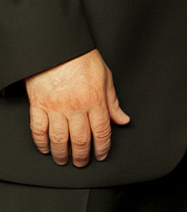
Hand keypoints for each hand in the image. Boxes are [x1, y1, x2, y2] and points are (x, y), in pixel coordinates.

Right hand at [24, 49, 130, 166]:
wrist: (58, 49)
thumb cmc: (82, 60)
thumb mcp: (106, 78)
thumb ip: (113, 102)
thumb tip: (123, 119)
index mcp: (95, 101)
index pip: (101, 132)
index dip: (102, 148)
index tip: (101, 155)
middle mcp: (76, 107)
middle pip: (80, 140)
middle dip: (82, 155)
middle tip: (82, 162)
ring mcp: (55, 108)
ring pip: (59, 140)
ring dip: (62, 154)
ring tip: (65, 160)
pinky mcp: (38, 106)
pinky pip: (38, 131)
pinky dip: (42, 143)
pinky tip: (46, 149)